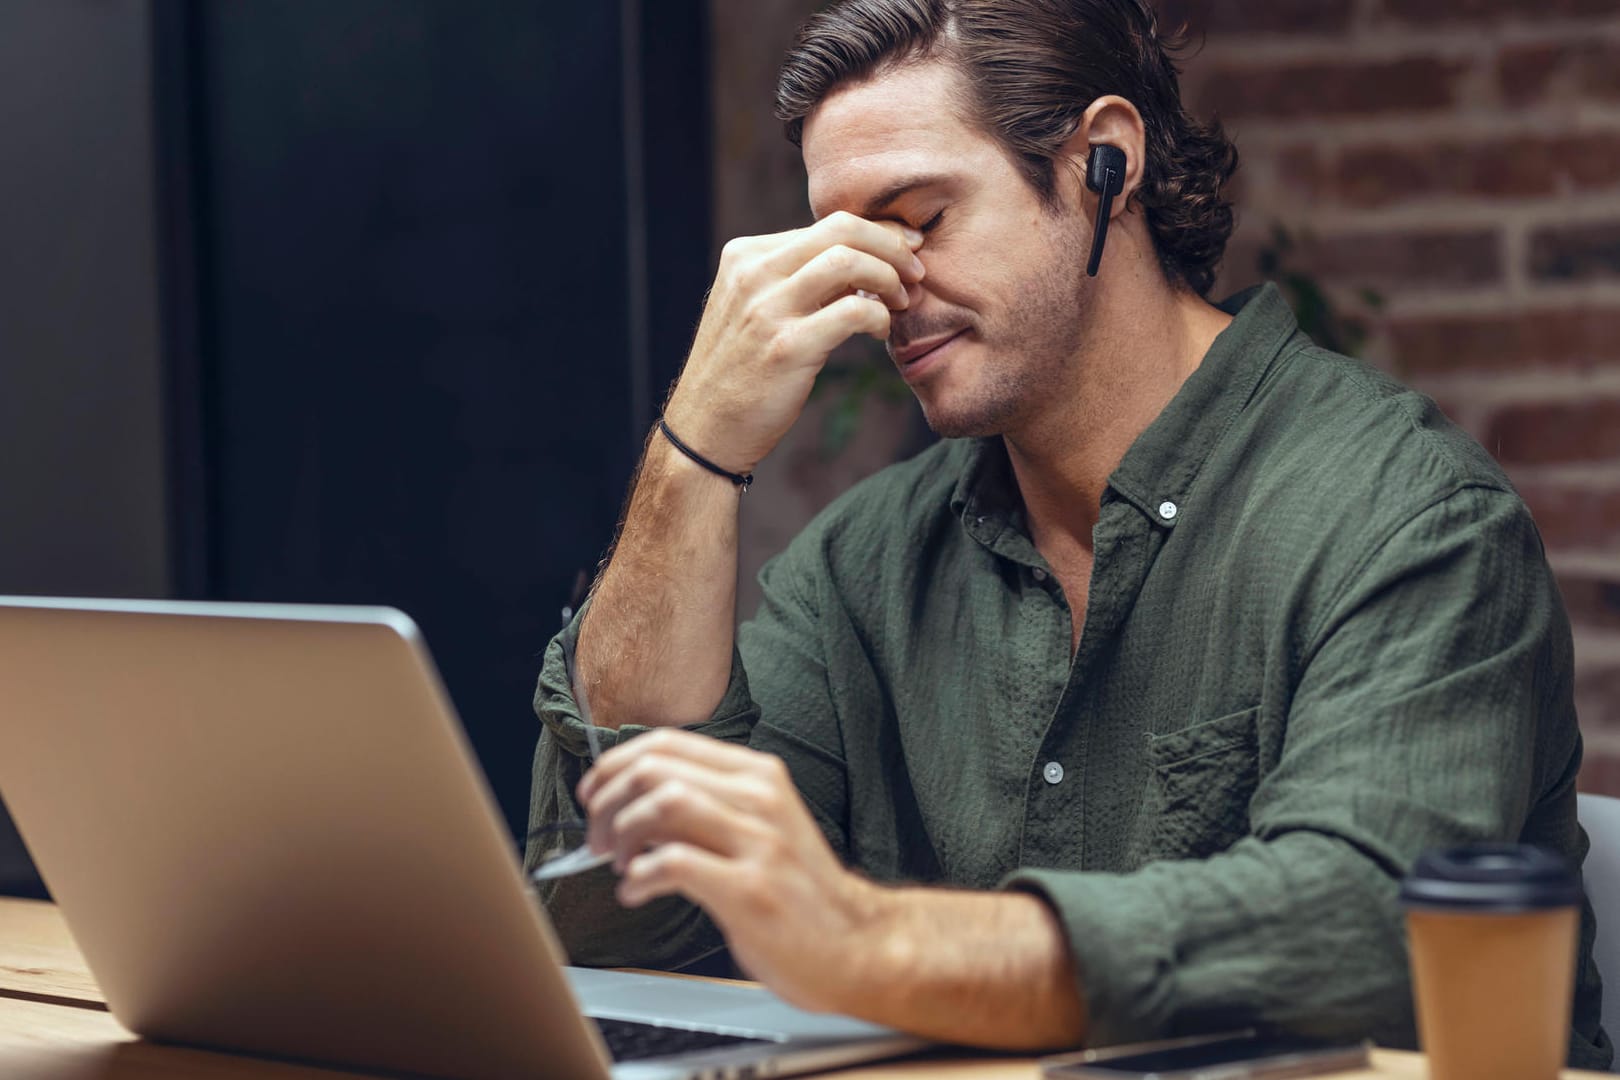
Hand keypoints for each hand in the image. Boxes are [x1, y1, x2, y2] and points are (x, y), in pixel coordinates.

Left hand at [576, 728, 876, 1011]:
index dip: (615, 764)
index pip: (667, 743)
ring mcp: (758, 843)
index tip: (594, 793)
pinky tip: (636, 891)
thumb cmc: (800, 891)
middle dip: (608, 801)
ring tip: (619, 863)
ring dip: (622, 833)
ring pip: (664, 804)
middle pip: (657, 769)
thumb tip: (633, 800)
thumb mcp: (761, 826)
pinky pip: (673, 864)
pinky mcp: (751, 890)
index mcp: (758, 776)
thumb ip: (708, 805)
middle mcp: (759, 799)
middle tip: (597, 837)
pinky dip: (639, 877)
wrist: (857, 944)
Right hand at [662, 213, 925, 475]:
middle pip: (842, 229)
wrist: (705, 430)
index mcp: (745, 256)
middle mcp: (752, 273)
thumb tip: (860, 257)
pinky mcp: (787, 347)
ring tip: (902, 301)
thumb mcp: (755, 309)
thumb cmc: (741, 371)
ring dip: (890, 277)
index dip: (878, 232)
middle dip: (892, 245)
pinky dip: (880, 317)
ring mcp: (766, 309)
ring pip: (848, 261)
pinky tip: (881, 332)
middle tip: (916, 270)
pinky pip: (853, 312)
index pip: (827, 224)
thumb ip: (796, 279)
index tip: (907, 247)